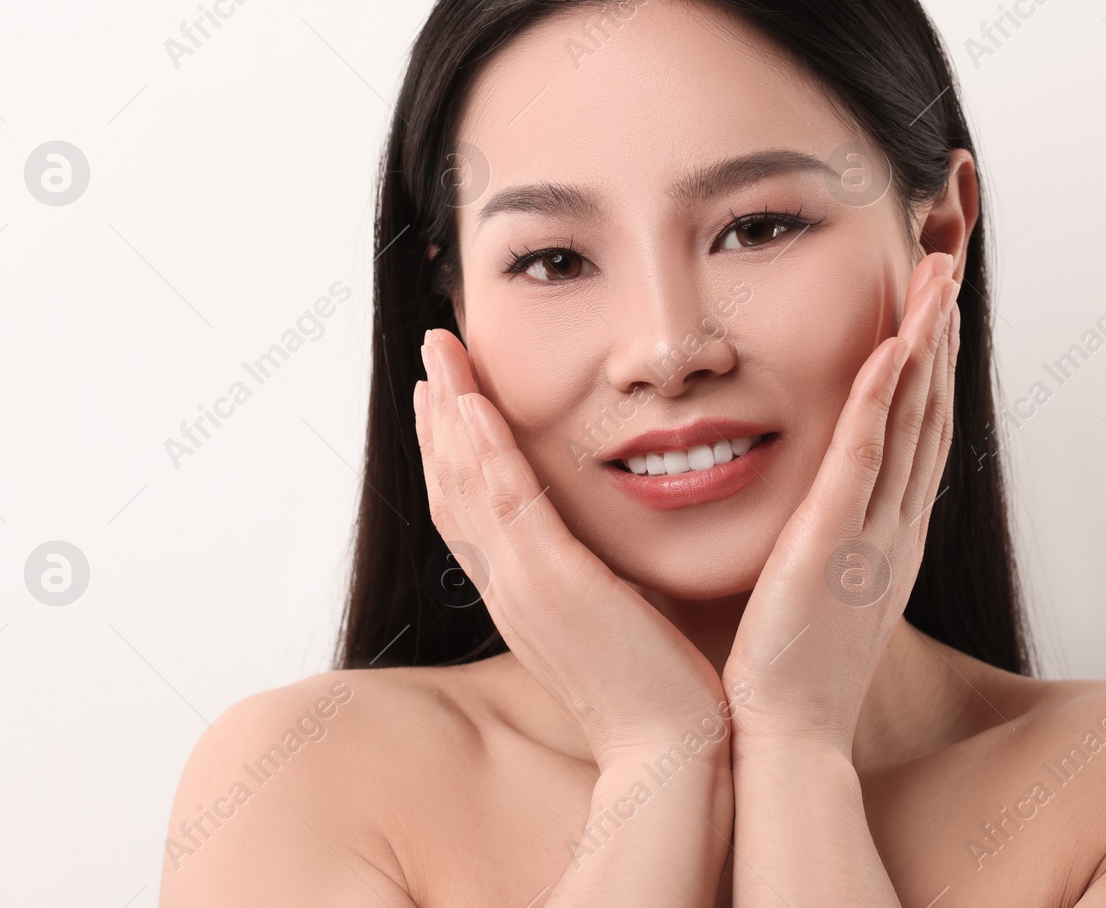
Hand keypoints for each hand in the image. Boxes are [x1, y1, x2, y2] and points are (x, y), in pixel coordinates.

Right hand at [414, 329, 730, 769]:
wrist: (675, 751)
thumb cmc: (661, 691)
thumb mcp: (620, 621)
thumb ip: (605, 580)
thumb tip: (615, 551)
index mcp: (522, 598)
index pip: (470, 510)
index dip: (451, 449)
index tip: (446, 395)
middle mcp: (508, 590)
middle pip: (452, 488)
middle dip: (438, 416)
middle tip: (431, 353)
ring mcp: (524, 588)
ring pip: (467, 485)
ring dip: (451, 414)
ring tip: (440, 355)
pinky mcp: (554, 586)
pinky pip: (506, 504)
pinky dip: (486, 450)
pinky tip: (475, 405)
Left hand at [720, 251, 960, 754]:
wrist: (785, 739)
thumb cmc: (789, 675)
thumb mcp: (817, 596)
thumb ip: (820, 547)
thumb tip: (810, 517)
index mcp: (885, 539)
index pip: (915, 436)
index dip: (928, 369)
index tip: (931, 309)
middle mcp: (893, 528)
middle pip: (929, 413)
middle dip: (940, 336)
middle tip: (947, 267)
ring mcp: (872, 534)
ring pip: (911, 420)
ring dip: (926, 345)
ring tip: (937, 278)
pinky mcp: (834, 545)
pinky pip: (866, 457)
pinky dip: (885, 398)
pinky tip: (895, 346)